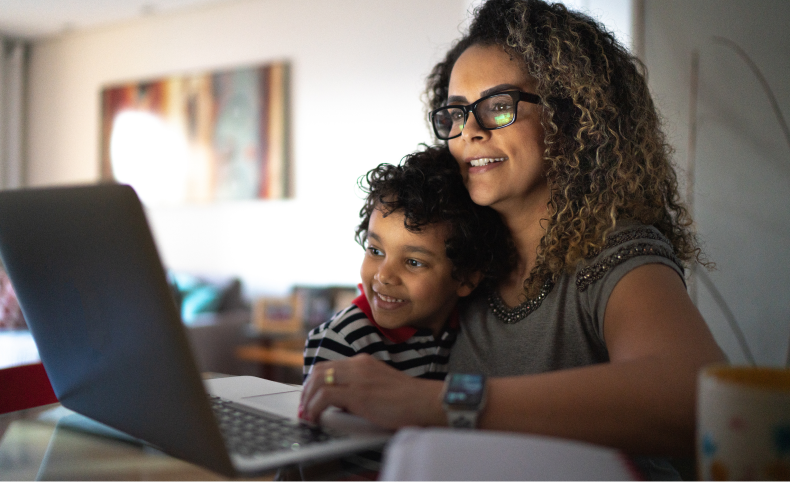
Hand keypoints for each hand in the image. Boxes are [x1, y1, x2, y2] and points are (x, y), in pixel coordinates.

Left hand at [300, 354, 444, 428]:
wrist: (425, 401)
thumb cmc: (407, 399)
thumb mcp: (379, 385)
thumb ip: (360, 388)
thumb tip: (339, 402)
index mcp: (363, 362)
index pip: (329, 365)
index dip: (314, 382)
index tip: (310, 397)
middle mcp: (358, 365)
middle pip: (319, 370)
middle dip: (306, 390)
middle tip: (304, 407)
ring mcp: (358, 378)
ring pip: (318, 380)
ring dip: (307, 399)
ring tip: (307, 415)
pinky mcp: (359, 394)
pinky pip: (325, 396)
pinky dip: (314, 407)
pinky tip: (315, 418)